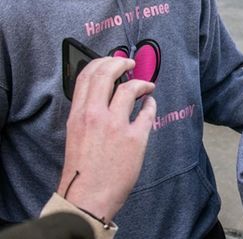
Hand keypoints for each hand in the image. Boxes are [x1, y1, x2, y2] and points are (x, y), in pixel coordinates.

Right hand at [57, 57, 156, 222]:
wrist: (88, 196)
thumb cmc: (82, 168)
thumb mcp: (76, 134)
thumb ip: (87, 113)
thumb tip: (104, 95)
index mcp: (78, 115)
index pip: (86, 76)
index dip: (102, 62)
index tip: (114, 61)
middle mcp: (95, 116)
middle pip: (107, 74)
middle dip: (121, 63)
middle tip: (132, 64)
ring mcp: (116, 126)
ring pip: (131, 89)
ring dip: (142, 83)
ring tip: (147, 86)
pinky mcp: (135, 138)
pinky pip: (148, 112)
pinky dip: (151, 104)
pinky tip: (151, 105)